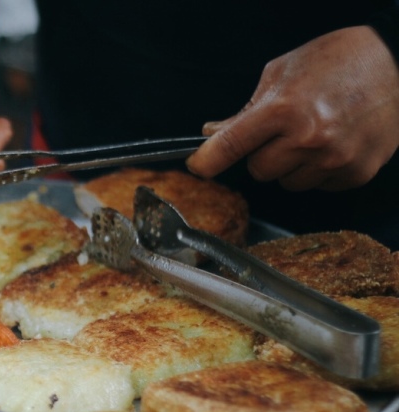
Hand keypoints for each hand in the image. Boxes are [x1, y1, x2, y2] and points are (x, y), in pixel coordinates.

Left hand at [187, 26, 398, 190]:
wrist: (398, 61)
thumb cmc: (338, 60)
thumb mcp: (281, 73)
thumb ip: (246, 110)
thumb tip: (214, 133)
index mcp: (283, 109)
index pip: (230, 147)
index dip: (206, 161)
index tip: (197, 166)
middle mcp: (309, 138)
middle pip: (258, 171)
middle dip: (262, 154)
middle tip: (282, 131)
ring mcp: (334, 159)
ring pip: (287, 182)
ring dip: (291, 165)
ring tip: (313, 134)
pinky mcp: (356, 173)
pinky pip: (318, 186)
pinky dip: (319, 170)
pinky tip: (334, 143)